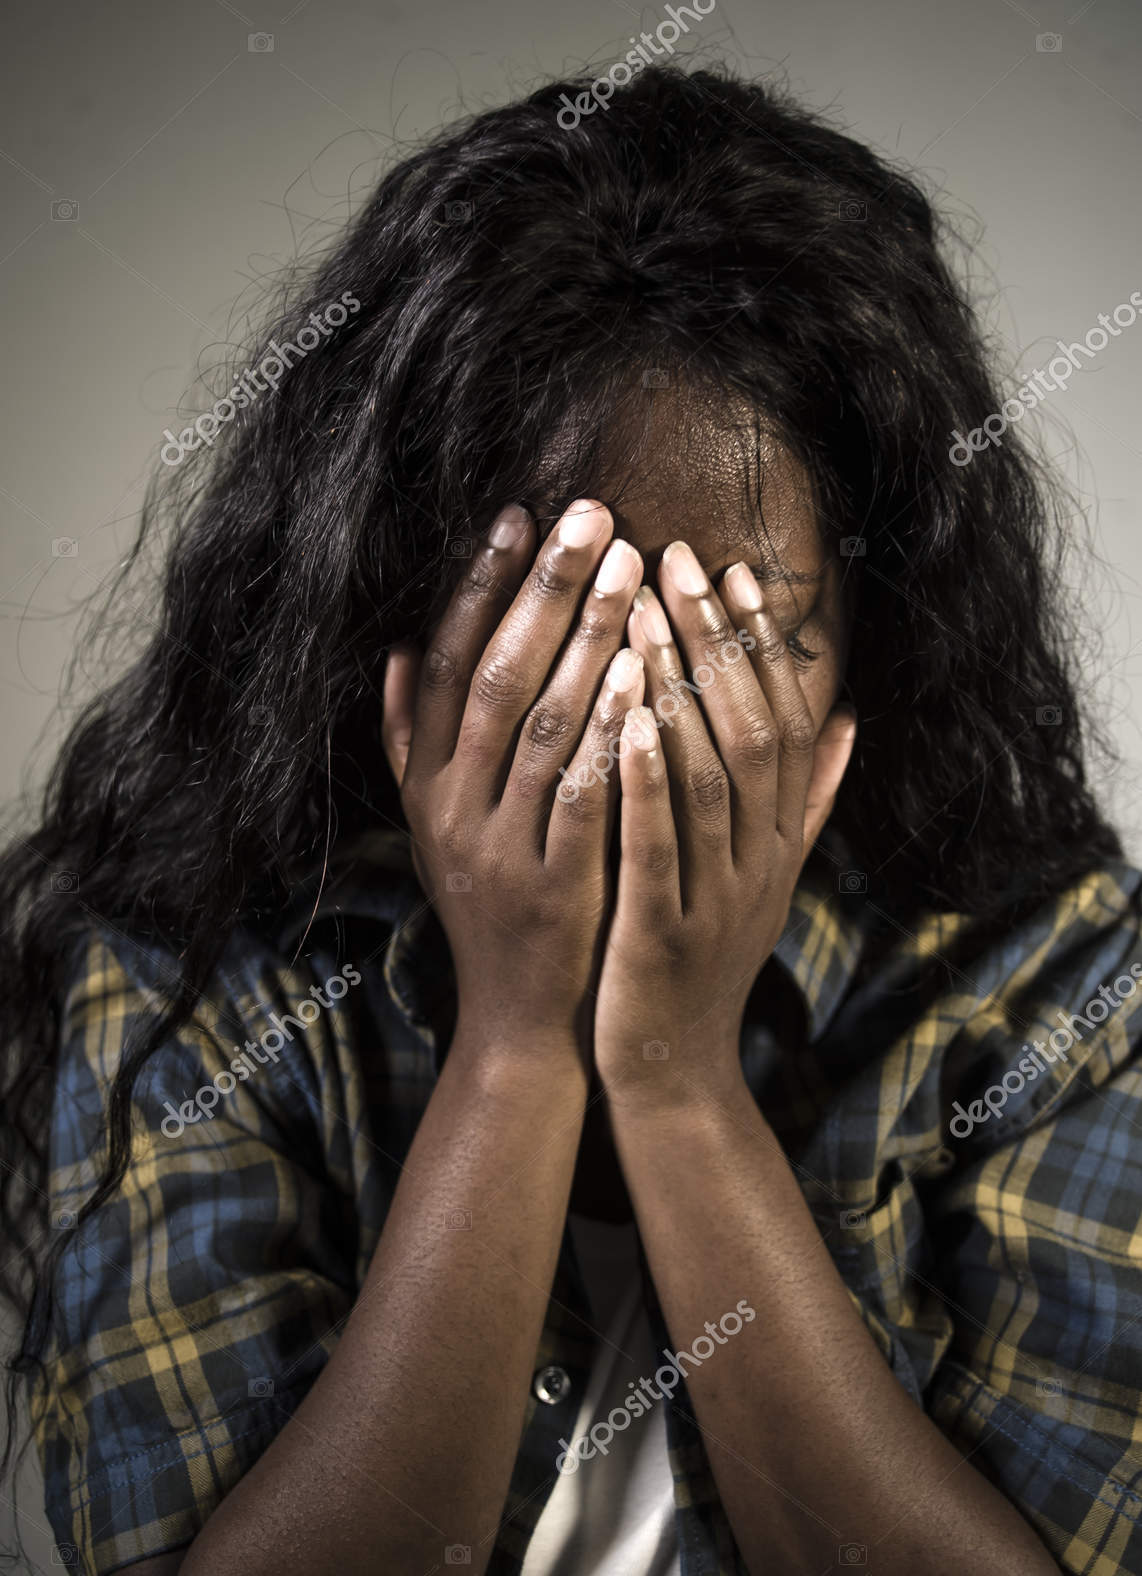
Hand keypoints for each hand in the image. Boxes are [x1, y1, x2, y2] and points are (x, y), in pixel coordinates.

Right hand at [382, 501, 645, 1052]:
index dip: (480, 587)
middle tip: (594, 514)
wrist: (522, 1022)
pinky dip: (611, 731)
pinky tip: (645, 671)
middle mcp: (453, 809)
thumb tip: (401, 651)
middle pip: (498, 678)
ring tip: (630, 566)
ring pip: (543, 726)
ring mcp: (502, 848)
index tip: (520, 517)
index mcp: (428, 786)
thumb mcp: (436, 827)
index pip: (448, 666)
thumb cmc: (491, 906)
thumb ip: (412, 741)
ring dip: (587, 639)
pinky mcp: (556, 885)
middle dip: (546, 590)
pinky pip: (583, 793)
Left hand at [592, 541, 855, 1096]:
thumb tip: (850, 714)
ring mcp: (716, 897)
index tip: (731, 571)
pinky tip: (622, 719)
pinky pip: (660, 846)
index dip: (757, 646)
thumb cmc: (700, 956)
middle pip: (750, 731)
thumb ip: (804, 798)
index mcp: (776, 839)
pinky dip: (645, 781)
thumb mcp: (763, 875)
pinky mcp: (664, 935)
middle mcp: (759, 860)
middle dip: (712, 641)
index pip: (781, 722)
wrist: (671, 1070)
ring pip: (707, 777)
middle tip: (674, 557)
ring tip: (643, 613)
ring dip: (677, 691)